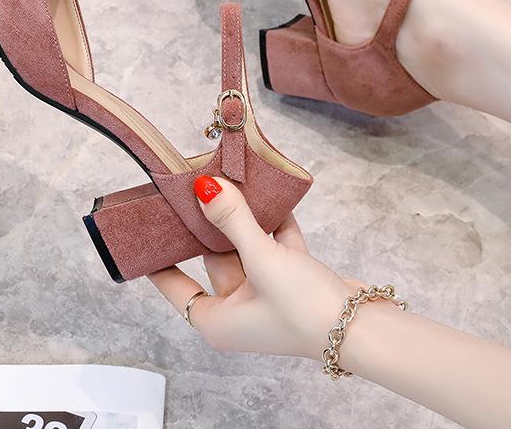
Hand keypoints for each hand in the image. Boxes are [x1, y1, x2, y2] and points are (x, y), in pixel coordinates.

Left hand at [148, 176, 362, 358]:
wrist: (362, 328)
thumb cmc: (302, 309)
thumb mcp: (261, 260)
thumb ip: (233, 221)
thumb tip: (204, 187)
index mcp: (217, 320)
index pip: (174, 286)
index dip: (158, 258)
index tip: (147, 227)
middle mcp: (238, 310)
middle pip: (212, 258)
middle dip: (209, 223)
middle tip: (195, 185)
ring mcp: (266, 294)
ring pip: (246, 248)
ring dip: (243, 219)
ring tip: (231, 181)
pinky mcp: (292, 282)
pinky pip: (274, 246)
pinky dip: (274, 224)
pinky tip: (272, 194)